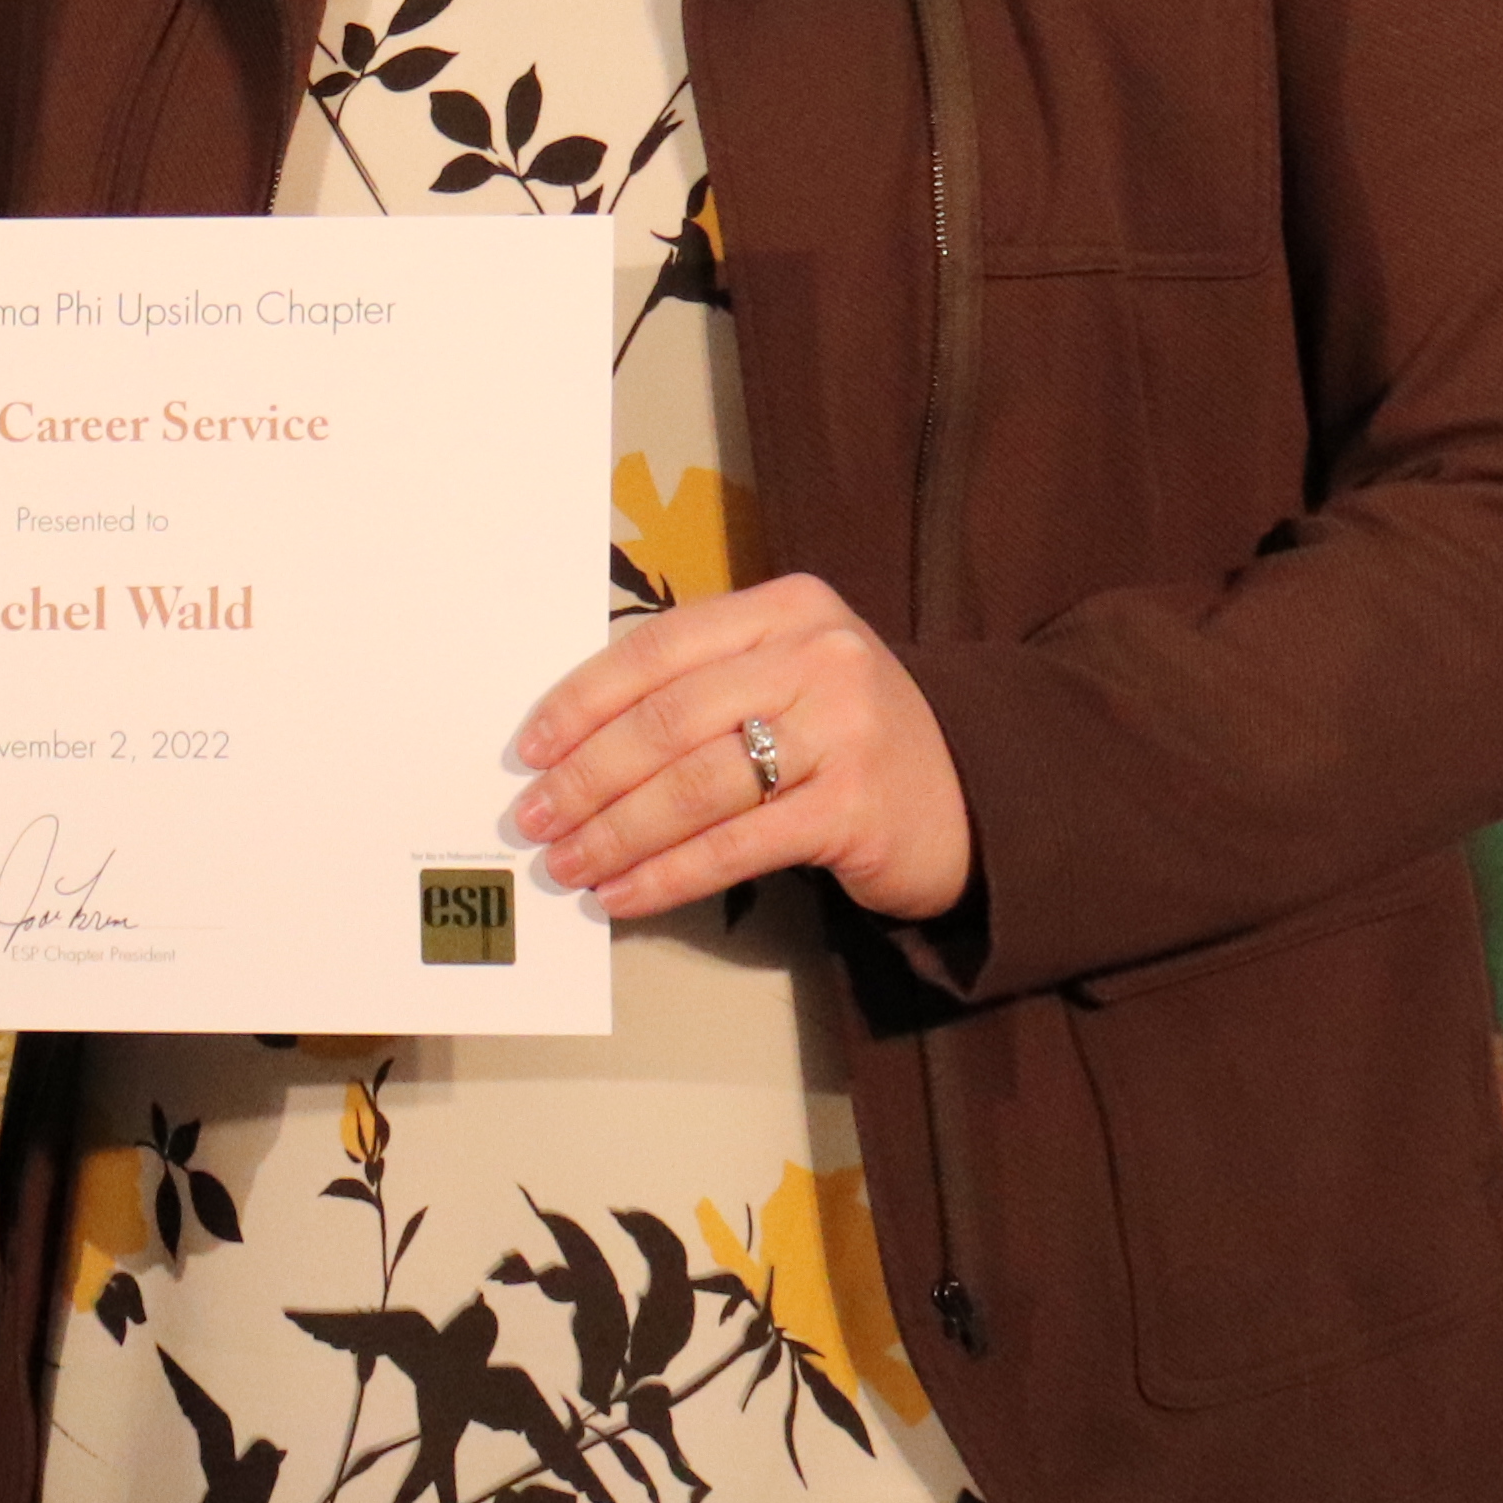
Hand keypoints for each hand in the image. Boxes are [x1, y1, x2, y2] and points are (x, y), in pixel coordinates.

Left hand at [511, 574, 977, 923]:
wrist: (973, 797)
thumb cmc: (848, 736)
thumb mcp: (787, 678)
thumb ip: (701, 687)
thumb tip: (574, 742)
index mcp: (787, 608)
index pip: (659, 647)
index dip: (584, 699)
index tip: (530, 747)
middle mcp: (819, 657)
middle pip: (669, 719)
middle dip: (587, 775)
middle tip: (536, 816)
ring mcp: (843, 731)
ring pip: (696, 785)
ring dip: (617, 832)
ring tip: (568, 864)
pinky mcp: (854, 807)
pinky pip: (735, 845)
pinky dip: (668, 874)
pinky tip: (625, 894)